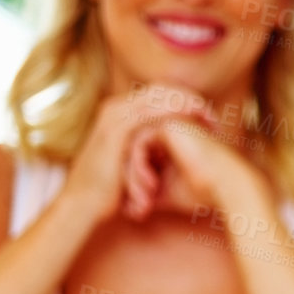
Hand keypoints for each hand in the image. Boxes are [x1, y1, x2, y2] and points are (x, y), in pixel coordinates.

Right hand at [60, 87, 208, 223]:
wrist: (80, 205)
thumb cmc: (107, 188)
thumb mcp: (129, 159)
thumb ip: (146, 145)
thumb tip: (169, 145)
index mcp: (118, 111)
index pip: (158, 92)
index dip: (185, 100)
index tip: (208, 118)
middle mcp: (114, 107)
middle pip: (162, 89)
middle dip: (191, 99)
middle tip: (213, 117)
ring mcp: (113, 116)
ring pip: (159, 96)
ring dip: (188, 104)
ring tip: (210, 120)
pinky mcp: (116, 130)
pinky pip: (151, 113)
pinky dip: (175, 114)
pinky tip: (193, 124)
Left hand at [122, 114, 265, 219]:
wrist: (228, 186)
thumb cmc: (204, 191)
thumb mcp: (168, 192)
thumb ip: (148, 190)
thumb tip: (127, 205)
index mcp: (173, 141)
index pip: (141, 160)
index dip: (137, 184)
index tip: (139, 208)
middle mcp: (171, 128)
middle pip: (134, 153)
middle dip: (132, 182)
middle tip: (137, 207)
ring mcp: (169, 123)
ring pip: (133, 148)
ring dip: (134, 177)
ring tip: (143, 201)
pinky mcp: (168, 125)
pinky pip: (139, 144)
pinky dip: (139, 167)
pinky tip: (150, 185)